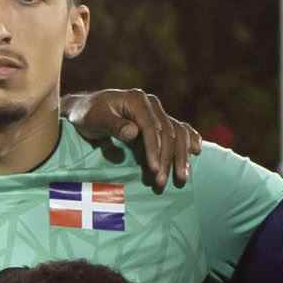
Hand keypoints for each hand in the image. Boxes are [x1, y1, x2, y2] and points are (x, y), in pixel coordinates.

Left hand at [62, 90, 200, 186]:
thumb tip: (134, 132)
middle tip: (162, 183)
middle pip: (167, 132)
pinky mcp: (158, 121)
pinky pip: (179, 130)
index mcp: (137, 99)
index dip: (154, 149)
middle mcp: (151, 103)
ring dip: (180, 156)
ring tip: (182, 178)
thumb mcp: (95, 119)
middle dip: (167, 159)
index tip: (154, 170)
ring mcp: (157, 111)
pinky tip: (196, 151)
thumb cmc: (87, 115)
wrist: (86, 110)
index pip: (151, 127)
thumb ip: (113, 125)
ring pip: (176, 133)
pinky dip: (188, 140)